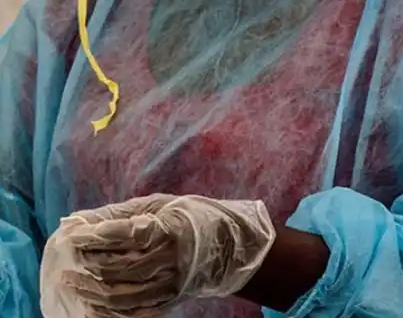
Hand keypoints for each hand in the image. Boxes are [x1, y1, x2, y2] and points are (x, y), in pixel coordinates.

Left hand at [40, 194, 275, 317]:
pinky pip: (133, 309)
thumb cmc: (190, 216)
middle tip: (66, 258)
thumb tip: (82, 219)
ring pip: (121, 293)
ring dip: (91, 288)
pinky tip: (91, 299)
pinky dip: (108, 307)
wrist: (228, 246)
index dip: (95, 235)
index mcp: (166, 228)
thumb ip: (121, 213)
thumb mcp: (159, 204)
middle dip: (88, 262)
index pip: (123, 233)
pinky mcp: (168, 299)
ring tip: (71, 281)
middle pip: (118, 266)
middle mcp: (167, 259)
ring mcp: (168, 283)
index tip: (72, 234)